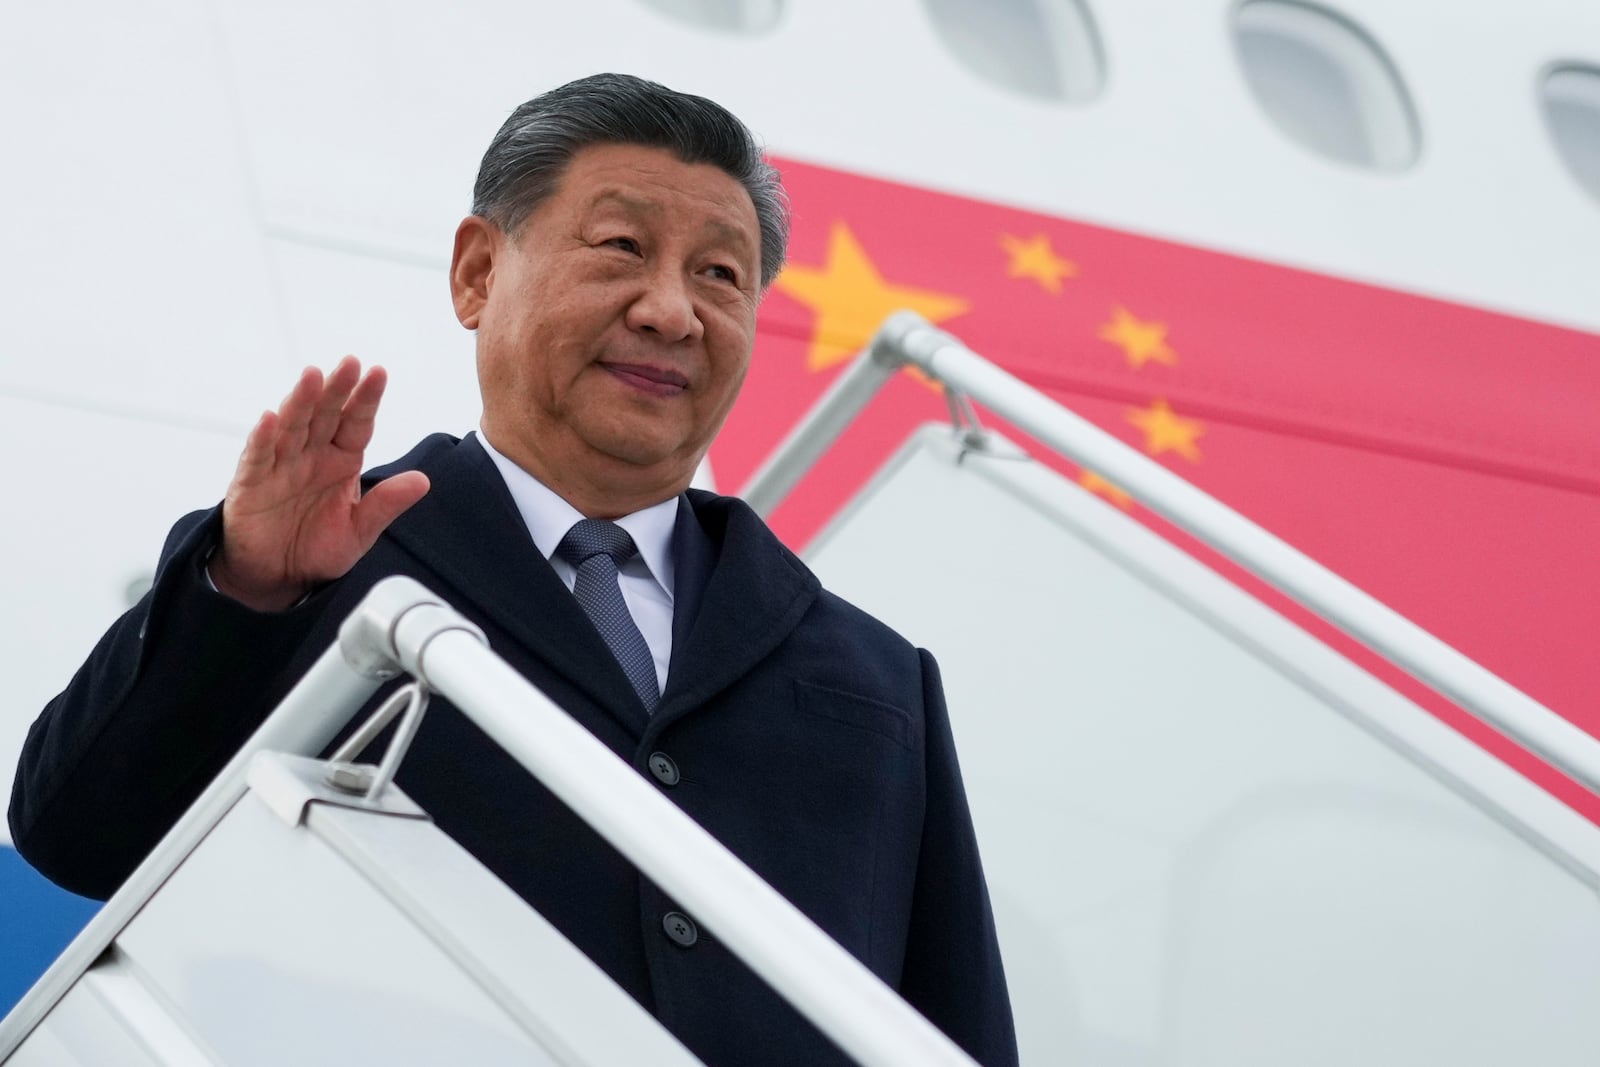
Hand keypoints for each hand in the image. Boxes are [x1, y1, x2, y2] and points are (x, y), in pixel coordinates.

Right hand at [210, 357, 429, 610]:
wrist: (277, 578)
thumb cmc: (318, 548)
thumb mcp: (360, 530)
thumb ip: (386, 504)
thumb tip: (423, 481)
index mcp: (342, 460)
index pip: (357, 423)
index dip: (366, 399)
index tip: (379, 372)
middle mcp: (312, 455)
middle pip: (325, 415)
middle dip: (337, 388)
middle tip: (350, 362)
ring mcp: (280, 466)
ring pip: (292, 426)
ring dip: (301, 401)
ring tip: (312, 376)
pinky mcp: (251, 484)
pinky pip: (257, 457)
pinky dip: (263, 438)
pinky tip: (270, 419)